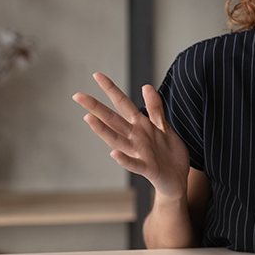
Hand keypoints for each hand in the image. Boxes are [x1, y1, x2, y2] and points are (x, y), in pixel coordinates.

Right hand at [72, 73, 189, 200]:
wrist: (177, 180)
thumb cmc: (168, 154)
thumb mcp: (163, 127)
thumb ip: (155, 108)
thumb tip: (146, 86)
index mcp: (140, 126)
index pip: (122, 104)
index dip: (111, 89)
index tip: (97, 75)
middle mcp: (136, 138)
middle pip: (114, 120)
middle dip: (96, 107)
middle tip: (77, 95)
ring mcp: (140, 153)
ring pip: (118, 140)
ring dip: (103, 130)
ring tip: (89, 118)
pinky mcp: (148, 169)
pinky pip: (135, 164)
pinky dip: (124, 160)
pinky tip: (113, 153)